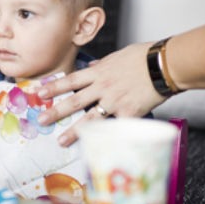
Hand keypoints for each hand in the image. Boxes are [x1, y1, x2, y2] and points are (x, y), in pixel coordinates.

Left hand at [35, 43, 165, 145]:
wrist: (164, 64)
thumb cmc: (145, 56)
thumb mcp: (119, 55)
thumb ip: (104, 63)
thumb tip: (93, 65)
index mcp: (100, 72)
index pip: (71, 80)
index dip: (54, 87)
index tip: (40, 93)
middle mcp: (103, 87)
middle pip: (74, 101)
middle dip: (56, 111)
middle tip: (41, 120)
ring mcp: (115, 101)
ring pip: (90, 118)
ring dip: (74, 131)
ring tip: (61, 141)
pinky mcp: (128, 112)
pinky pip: (115, 128)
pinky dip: (107, 138)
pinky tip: (97, 148)